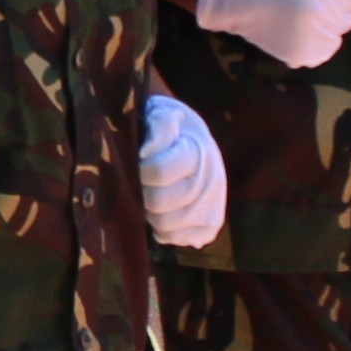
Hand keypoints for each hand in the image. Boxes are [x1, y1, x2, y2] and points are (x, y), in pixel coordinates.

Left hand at [139, 92, 228, 250]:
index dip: (140, 170)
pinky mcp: (209, 228)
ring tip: (150, 193)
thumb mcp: (163, 112)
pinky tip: (162, 208)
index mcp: (199, 153)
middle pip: (159, 203)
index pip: (158, 172)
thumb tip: (149, 152)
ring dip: (149, 211)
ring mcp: (212, 209)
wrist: (194, 143)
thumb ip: (159, 125)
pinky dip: (160, 228)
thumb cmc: (172, 128)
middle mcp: (212, 184)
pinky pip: (173, 238)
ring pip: (164, 225)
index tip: (138, 160)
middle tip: (140, 181)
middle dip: (141, 192)